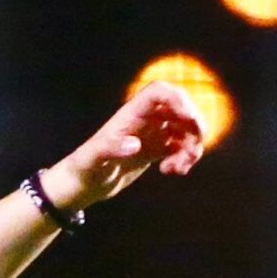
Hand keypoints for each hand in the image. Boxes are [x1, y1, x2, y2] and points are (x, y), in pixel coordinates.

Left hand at [43, 82, 210, 211]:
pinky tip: (172, 172)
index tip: (189, 120)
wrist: (82, 185)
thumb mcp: (94, 159)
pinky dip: (184, 158)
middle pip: (181, 108)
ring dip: (191, 147)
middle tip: (193, 149)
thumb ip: (111, 148)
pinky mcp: (155, 150)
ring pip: (184, 130)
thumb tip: (135, 145)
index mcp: (132, 114)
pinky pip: (180, 147)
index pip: (160, 92)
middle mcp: (145, 120)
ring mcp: (152, 134)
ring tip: (179, 168)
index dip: (178, 100)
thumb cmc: (84, 168)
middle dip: (194, 126)